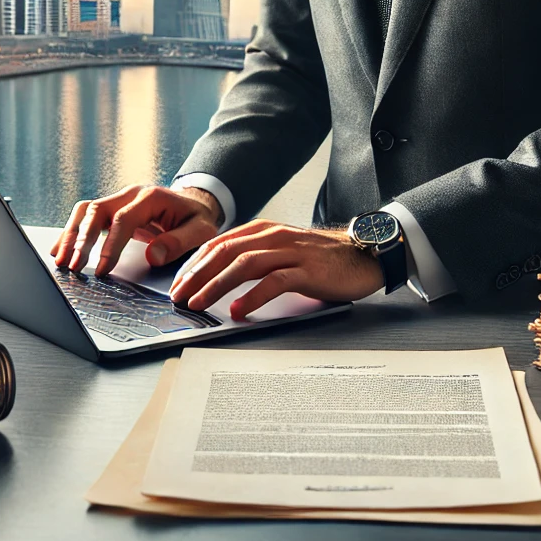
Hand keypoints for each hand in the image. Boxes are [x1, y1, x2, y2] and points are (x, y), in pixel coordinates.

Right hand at [50, 185, 222, 275]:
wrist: (195, 204)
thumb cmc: (197, 218)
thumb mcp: (201, 230)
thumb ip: (179, 242)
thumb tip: (153, 256)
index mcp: (151, 197)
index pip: (123, 219)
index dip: (110, 245)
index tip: (102, 269)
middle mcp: (131, 195)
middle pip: (97, 210)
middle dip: (82, 239)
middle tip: (73, 266)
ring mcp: (120, 200)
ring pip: (86, 210)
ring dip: (71, 234)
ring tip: (60, 259)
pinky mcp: (113, 209)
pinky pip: (87, 215)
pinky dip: (72, 231)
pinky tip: (61, 249)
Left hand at [168, 220, 384, 319]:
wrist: (362, 254)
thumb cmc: (320, 258)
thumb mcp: (282, 250)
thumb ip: (255, 256)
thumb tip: (219, 277)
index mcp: (263, 230)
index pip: (219, 243)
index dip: (194, 263)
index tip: (178, 283)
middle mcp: (273, 236)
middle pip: (225, 252)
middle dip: (197, 275)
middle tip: (179, 296)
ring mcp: (290, 251)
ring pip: (244, 264)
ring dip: (217, 285)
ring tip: (199, 303)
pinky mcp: (307, 270)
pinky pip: (275, 281)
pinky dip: (254, 296)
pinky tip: (239, 310)